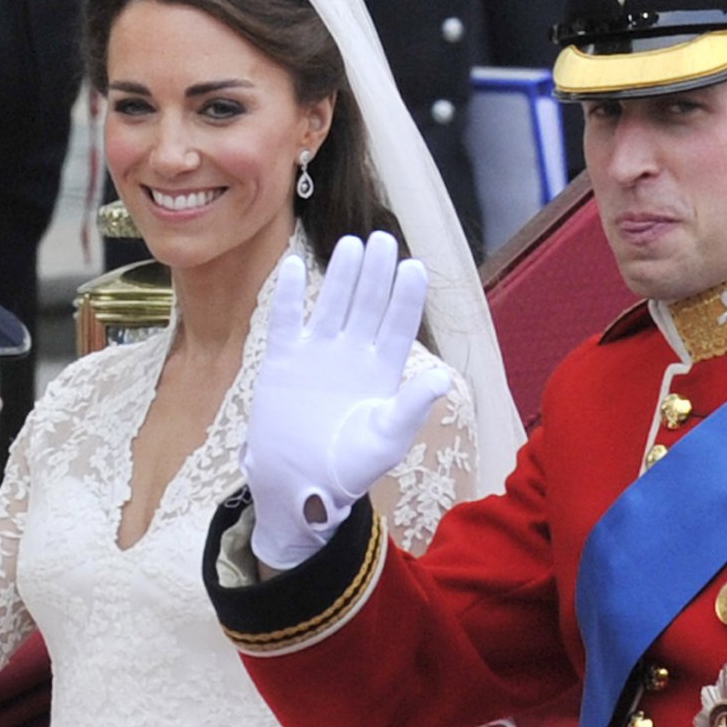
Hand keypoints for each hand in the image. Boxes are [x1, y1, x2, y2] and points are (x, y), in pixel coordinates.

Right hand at [244, 233, 450, 569]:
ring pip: (332, 304)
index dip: (406, 297)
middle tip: (383, 240)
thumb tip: (443, 378)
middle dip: (377, 274)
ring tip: (352, 244)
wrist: (297, 486)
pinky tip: (296, 266)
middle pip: (368, 305)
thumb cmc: (348, 469)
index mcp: (383, 372)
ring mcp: (318, 354)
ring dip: (342, 276)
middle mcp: (353, 355)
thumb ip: (411, 408)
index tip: (413, 268)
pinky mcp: (283, 360)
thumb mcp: (386, 441)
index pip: (399, 326)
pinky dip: (290, 295)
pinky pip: (287, 320)